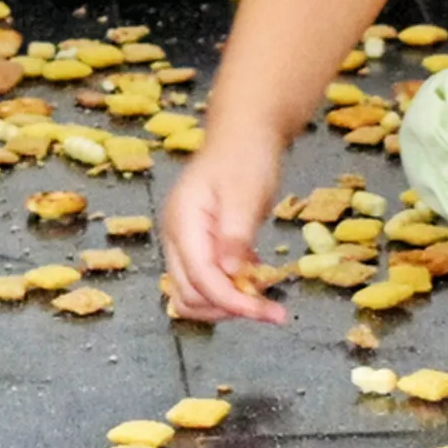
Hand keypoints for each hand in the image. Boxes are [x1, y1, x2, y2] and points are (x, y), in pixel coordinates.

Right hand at [159, 136, 288, 324]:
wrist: (243, 135)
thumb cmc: (245, 158)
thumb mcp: (246, 192)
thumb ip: (236, 234)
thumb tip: (230, 273)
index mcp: (183, 223)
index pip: (200, 278)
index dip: (230, 300)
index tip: (265, 312)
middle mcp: (176, 238)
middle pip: (190, 294)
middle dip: (228, 308)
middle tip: (271, 311)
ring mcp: (185, 244)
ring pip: (194, 294)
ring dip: (227, 305)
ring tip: (264, 300)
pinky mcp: (199, 247)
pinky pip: (208, 282)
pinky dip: (230, 291)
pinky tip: (257, 282)